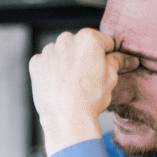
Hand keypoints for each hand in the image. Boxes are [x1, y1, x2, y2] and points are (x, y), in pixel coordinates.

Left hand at [28, 28, 138, 155]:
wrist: (66, 118)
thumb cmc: (90, 99)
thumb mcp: (111, 78)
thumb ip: (115, 62)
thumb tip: (120, 58)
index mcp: (88, 38)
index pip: (103, 41)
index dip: (106, 54)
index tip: (104, 65)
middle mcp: (66, 39)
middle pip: (79, 44)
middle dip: (83, 56)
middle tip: (87, 77)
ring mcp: (49, 51)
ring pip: (61, 52)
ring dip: (66, 62)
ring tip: (71, 83)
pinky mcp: (36, 64)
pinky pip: (46, 63)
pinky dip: (51, 71)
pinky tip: (58, 85)